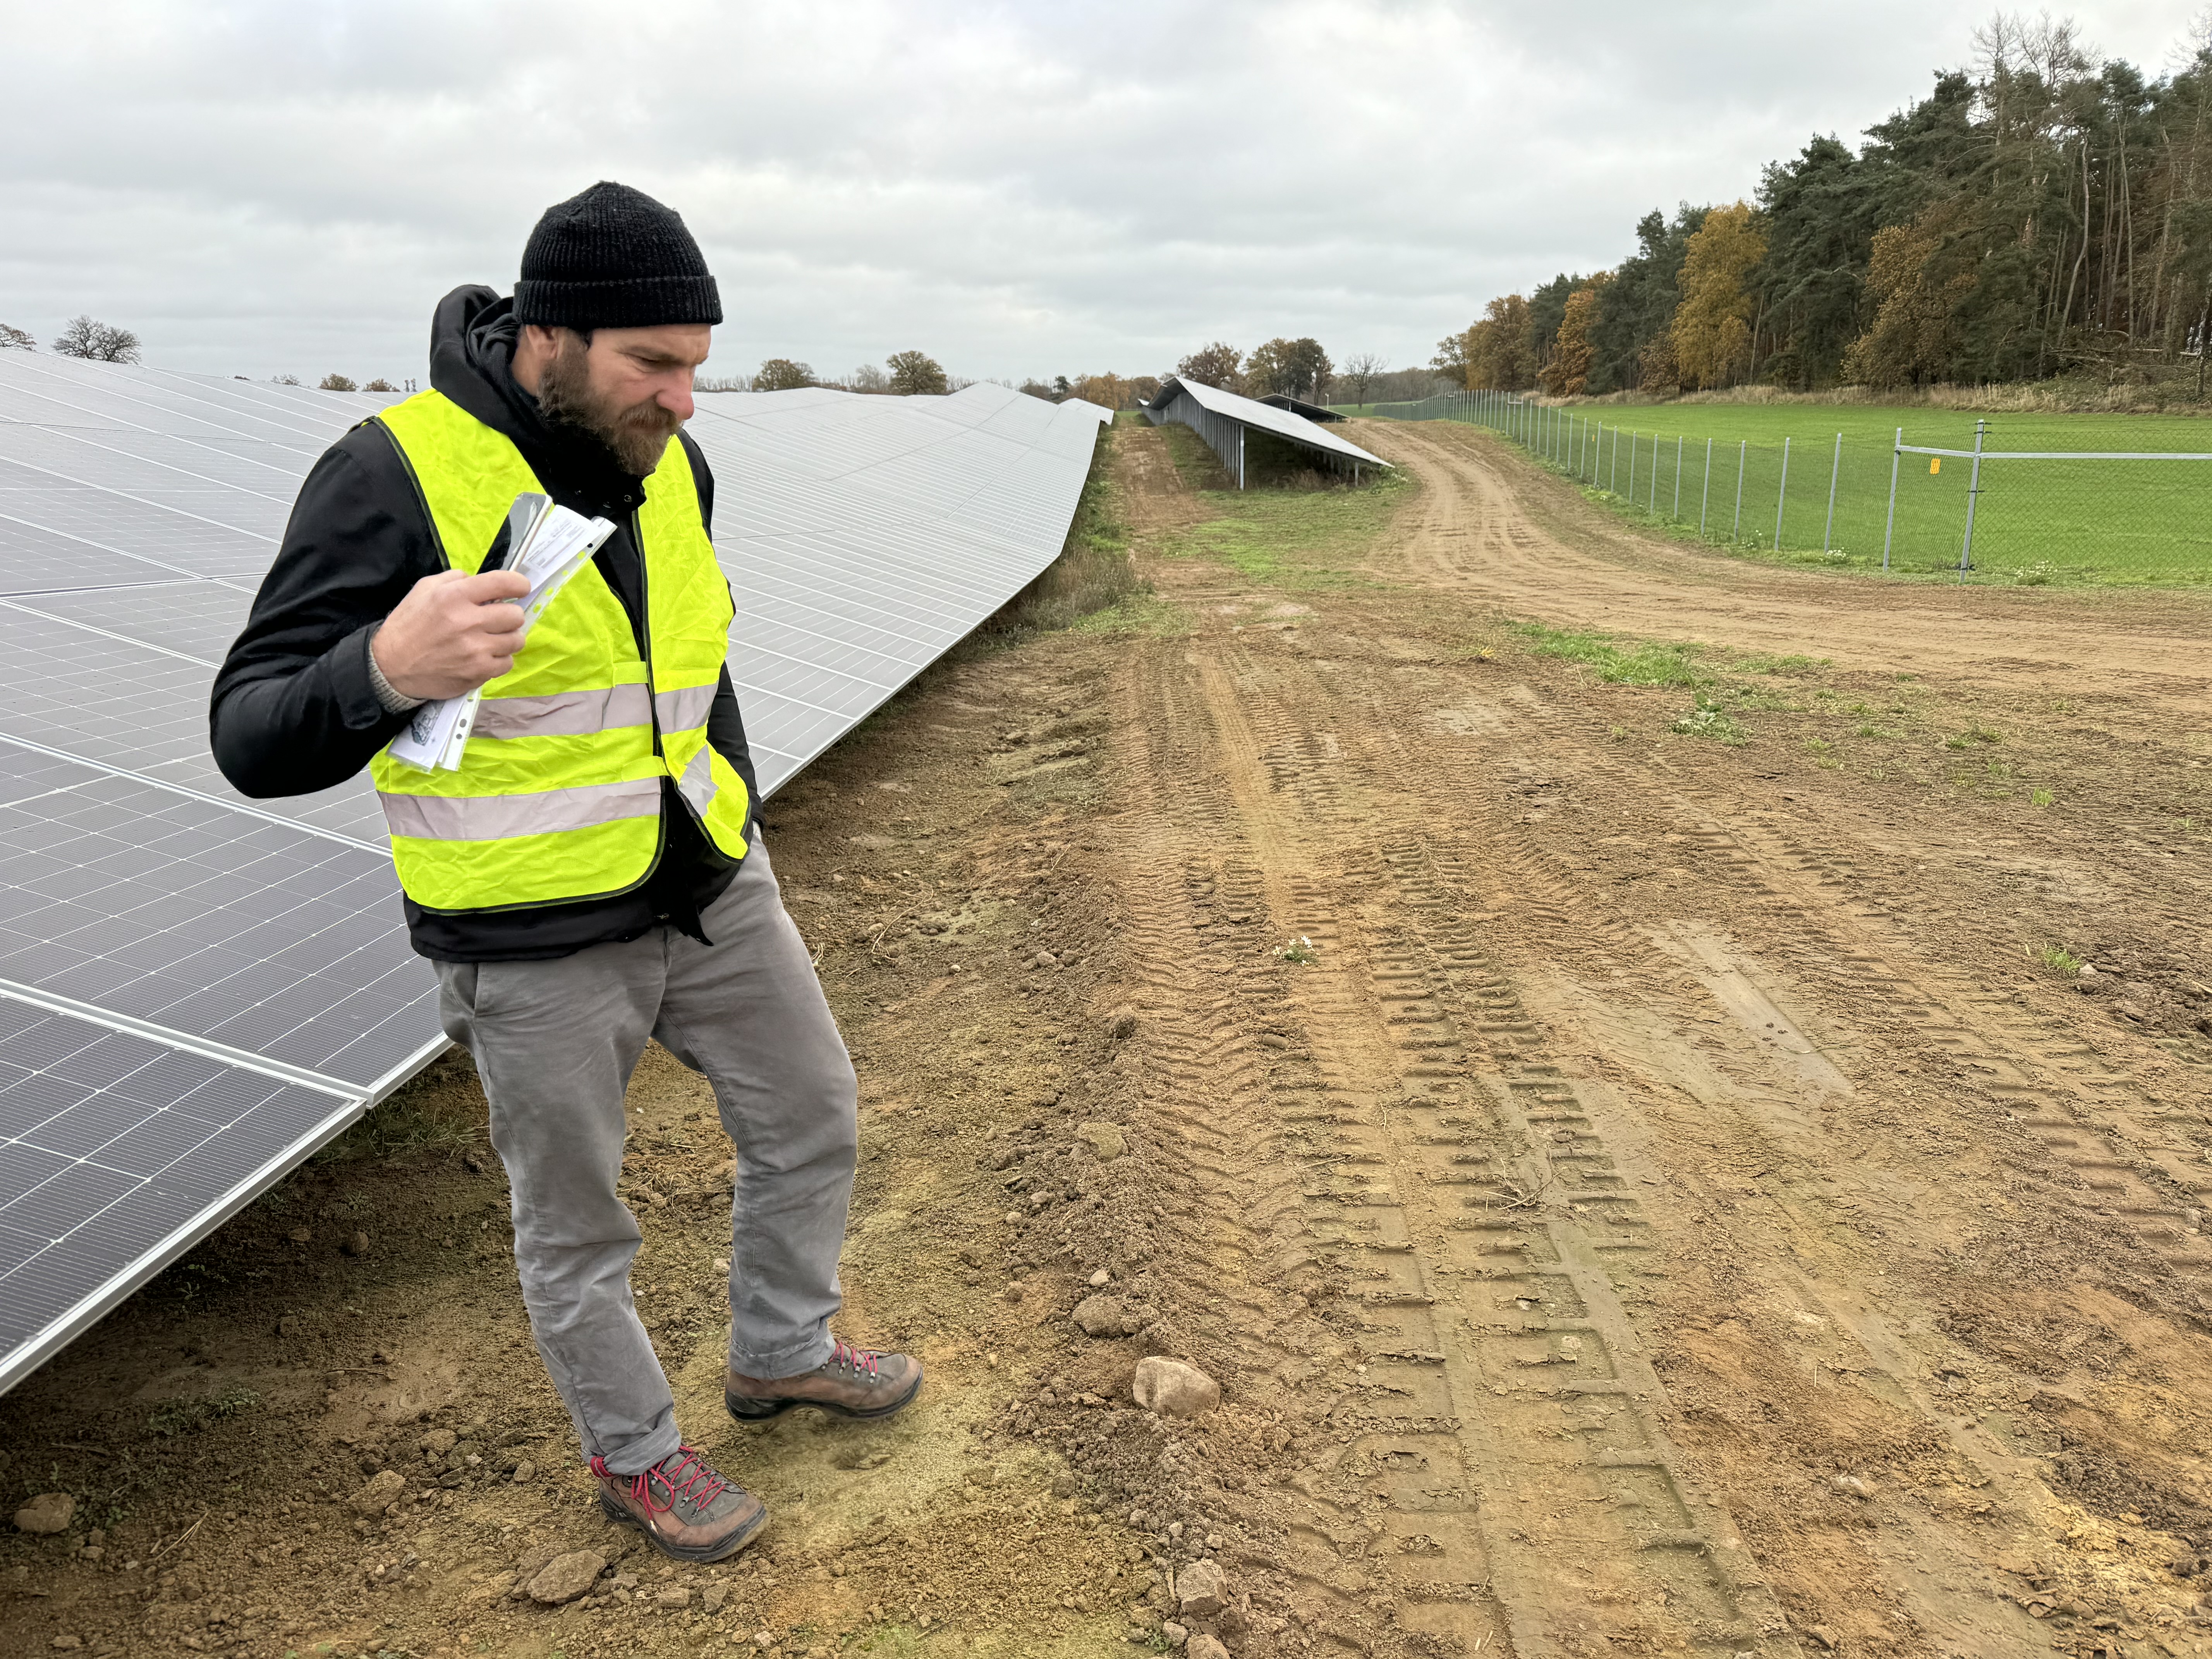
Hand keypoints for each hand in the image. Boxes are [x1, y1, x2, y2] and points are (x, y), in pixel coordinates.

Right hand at [371, 569, 532, 700]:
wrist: (390, 667)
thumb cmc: (409, 625)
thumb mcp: (424, 589)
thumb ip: (455, 579)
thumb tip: (483, 581)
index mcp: (454, 596)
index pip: (502, 582)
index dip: (518, 584)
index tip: (520, 588)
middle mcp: (467, 621)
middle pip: (516, 615)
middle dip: (509, 615)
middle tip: (496, 619)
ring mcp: (475, 649)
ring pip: (516, 640)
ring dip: (506, 638)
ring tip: (490, 639)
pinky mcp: (478, 672)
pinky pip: (507, 662)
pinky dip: (499, 659)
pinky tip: (483, 656)